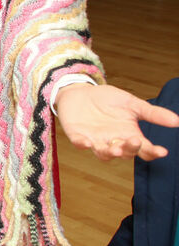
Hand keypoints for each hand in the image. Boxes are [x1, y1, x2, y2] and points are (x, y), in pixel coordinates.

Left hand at [56, 83, 178, 160]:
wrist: (81, 92)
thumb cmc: (108, 100)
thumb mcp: (132, 104)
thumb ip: (152, 113)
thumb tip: (177, 121)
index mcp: (129, 135)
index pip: (144, 149)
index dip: (152, 152)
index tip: (161, 151)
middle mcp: (113, 142)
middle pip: (124, 153)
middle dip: (130, 149)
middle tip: (135, 141)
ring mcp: (95, 140)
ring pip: (103, 154)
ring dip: (108, 152)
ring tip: (114, 148)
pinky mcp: (77, 135)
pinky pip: (79, 143)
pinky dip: (82, 144)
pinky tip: (85, 142)